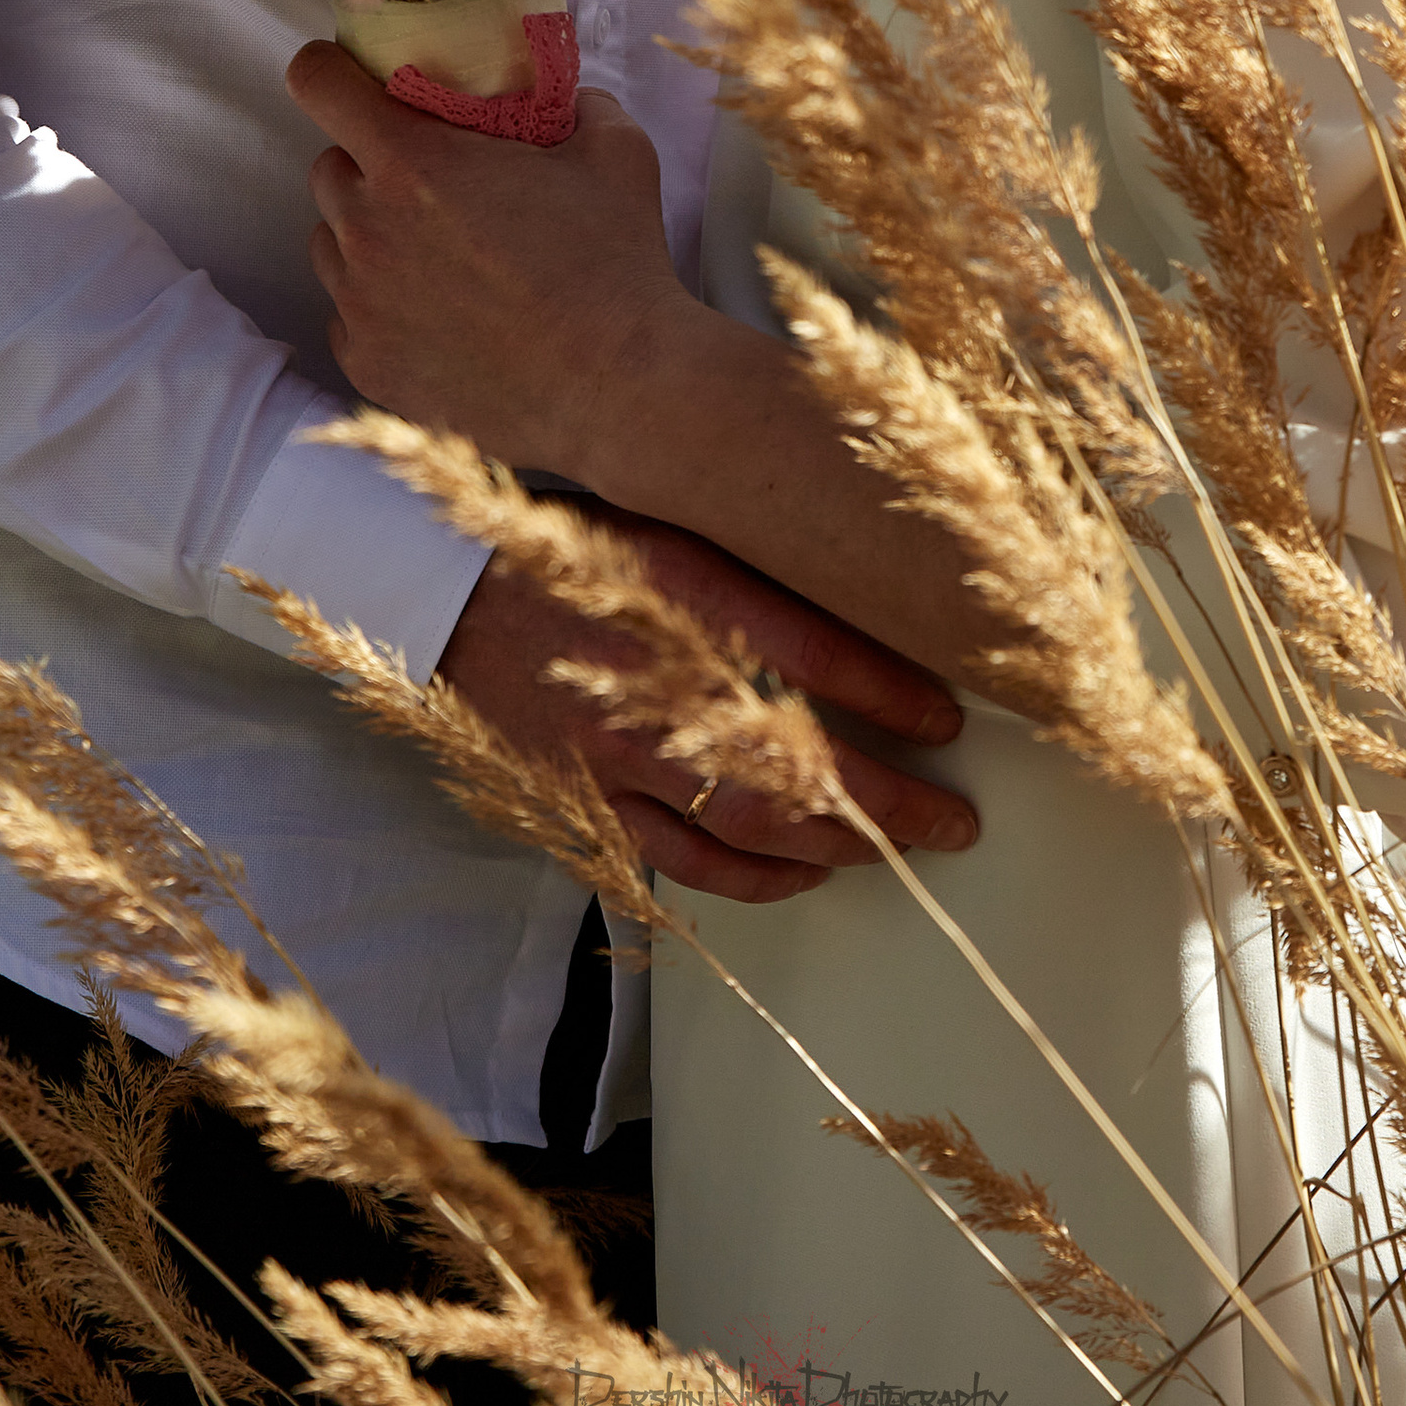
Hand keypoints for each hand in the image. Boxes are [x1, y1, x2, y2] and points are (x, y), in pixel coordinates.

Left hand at [289, 52, 683, 480]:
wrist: (617, 385)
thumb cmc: (614, 263)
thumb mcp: (615, 150)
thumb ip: (578, 105)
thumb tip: (567, 100)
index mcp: (412, 161)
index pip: (317, 82)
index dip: (330, 70)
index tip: (350, 77)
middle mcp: (367, 228)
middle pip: (328, 167)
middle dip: (368, 162)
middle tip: (431, 180)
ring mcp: (359, 304)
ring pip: (331, 244)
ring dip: (369, 236)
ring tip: (441, 255)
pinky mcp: (367, 364)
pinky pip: (348, 316)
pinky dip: (380, 307)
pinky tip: (442, 314)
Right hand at [435, 508, 976, 904]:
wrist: (450, 594)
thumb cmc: (575, 551)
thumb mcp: (674, 526)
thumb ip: (758, 564)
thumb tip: (867, 586)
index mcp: (682, 595)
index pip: (815, 655)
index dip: (894, 694)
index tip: (951, 717)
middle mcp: (657, 683)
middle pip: (798, 764)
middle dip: (891, 803)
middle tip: (955, 822)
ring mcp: (619, 755)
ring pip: (750, 827)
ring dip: (837, 846)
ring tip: (900, 849)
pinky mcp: (590, 799)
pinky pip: (683, 860)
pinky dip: (753, 879)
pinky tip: (804, 874)